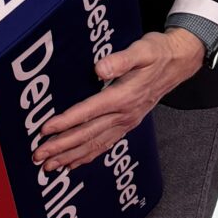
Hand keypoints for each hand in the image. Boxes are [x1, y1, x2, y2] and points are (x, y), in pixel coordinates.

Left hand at [32, 29, 205, 168]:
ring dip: (71, 156)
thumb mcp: (142, 50)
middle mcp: (125, 114)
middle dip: (61, 146)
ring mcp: (127, 121)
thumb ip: (121, 60)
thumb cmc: (158, 53)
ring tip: (50, 166)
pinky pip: (105, 144)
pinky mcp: (128, 123)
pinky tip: (74, 163)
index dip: (66, 122)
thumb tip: (100, 69)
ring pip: (95, 144)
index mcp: (124, 96)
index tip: (45, 130)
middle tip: (39, 156)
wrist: (179, 62)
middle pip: (87, 134)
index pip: (88, 112)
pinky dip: (88, 156)